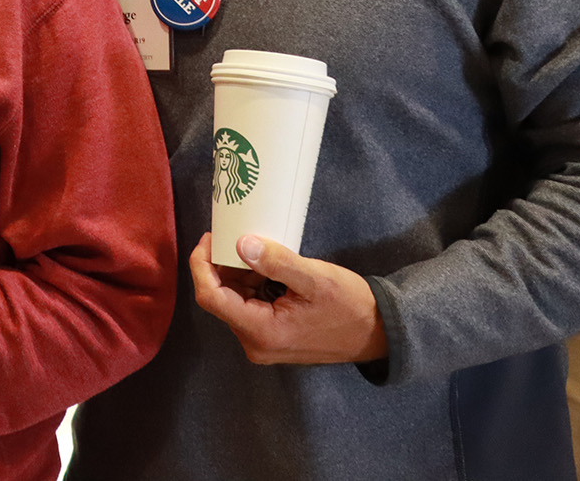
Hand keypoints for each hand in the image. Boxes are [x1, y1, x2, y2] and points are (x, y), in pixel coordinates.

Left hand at [189, 232, 387, 364]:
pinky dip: (251, 283)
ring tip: (258, 250)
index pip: (210, 297)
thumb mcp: (315, 279)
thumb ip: (277, 263)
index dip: (202, 265)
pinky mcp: (270, 336)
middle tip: (236, 236)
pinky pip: (248, 306)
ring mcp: (262, 342)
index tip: (210, 238)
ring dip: (239, 273)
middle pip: (220, 298)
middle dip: (223, 265)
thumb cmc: (350, 306)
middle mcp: (255, 343)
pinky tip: (267, 268)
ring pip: (233, 300)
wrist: (377, 333)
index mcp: (261, 332)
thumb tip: (241, 244)